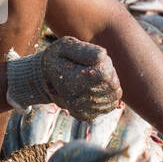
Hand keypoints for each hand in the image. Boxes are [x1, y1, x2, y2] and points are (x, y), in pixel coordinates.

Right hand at [6, 36, 121, 120]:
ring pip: (114, 96)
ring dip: (110, 84)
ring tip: (94, 77)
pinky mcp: (87, 115)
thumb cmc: (59, 57)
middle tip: (94, 67)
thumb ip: (83, 49)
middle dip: (109, 72)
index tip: (96, 60)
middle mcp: (75, 99)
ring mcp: (81, 110)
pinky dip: (109, 95)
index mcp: (70, 81)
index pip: (105, 74)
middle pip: (112, 85)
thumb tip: (103, 56)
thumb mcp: (65, 46)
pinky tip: (96, 88)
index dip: (106, 64)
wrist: (48, 77)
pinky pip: (112, 105)